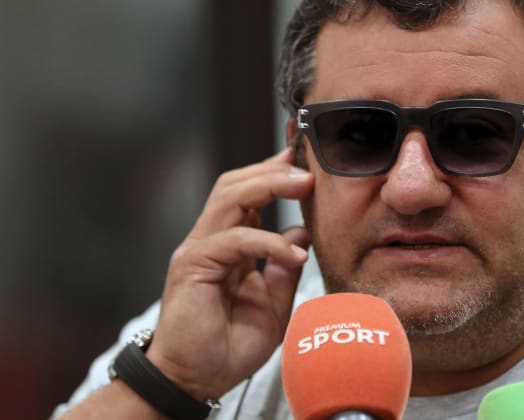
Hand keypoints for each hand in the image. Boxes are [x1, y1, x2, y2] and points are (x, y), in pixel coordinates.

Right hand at [145, 148, 312, 399]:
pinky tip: (294, 253)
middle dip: (274, 170)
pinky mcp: (193, 266)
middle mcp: (209, 240)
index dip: (275, 174)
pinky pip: (235, 240)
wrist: (196, 381)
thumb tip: (302, 234)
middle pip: (236, 185)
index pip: (247, 194)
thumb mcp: (273, 303)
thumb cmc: (228, 347)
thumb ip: (284, 268)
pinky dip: (269, 242)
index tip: (307, 163)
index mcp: (227, 245)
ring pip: (230, 198)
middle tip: (309, 169)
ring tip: (304, 186)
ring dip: (270, 186)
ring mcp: (198, 250)